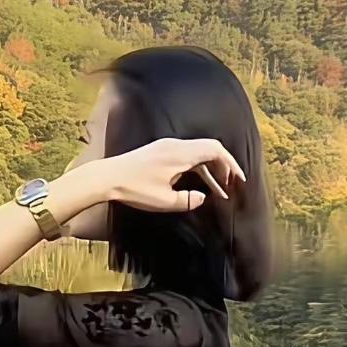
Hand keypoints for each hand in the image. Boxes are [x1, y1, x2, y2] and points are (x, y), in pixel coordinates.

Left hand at [106, 137, 245, 212]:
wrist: (107, 177)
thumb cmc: (134, 189)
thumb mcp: (164, 201)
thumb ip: (187, 200)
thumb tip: (203, 198)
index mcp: (181, 154)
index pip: (215, 151)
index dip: (231, 164)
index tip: (239, 180)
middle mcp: (177, 145)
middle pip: (209, 150)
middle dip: (224, 167)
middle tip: (232, 186)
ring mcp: (168, 147)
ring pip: (198, 154)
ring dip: (211, 170)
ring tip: (219, 190)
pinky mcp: (161, 152)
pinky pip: (187, 157)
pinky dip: (197, 169)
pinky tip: (199, 185)